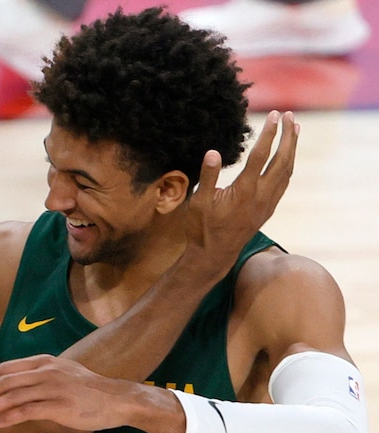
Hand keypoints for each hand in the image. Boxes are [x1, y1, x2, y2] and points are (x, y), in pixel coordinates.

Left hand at [0, 354, 128, 431]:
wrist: (118, 399)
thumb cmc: (90, 391)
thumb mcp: (63, 374)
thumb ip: (42, 377)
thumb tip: (19, 387)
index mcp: (45, 361)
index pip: (7, 368)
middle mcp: (46, 371)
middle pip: (4, 381)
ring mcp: (53, 387)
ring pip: (12, 397)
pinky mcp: (60, 405)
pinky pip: (26, 410)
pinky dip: (7, 417)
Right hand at [184, 110, 298, 275]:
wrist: (214, 255)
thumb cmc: (202, 228)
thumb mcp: (199, 202)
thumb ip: (207, 176)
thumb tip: (213, 152)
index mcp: (244, 191)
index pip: (260, 155)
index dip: (268, 133)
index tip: (272, 115)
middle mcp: (261, 195)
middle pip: (281, 160)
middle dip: (287, 136)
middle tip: (289, 116)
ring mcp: (267, 203)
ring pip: (287, 171)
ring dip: (291, 149)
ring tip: (294, 130)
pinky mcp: (268, 209)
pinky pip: (284, 182)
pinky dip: (288, 165)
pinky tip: (287, 158)